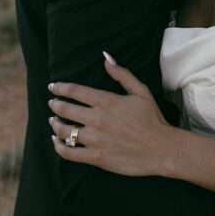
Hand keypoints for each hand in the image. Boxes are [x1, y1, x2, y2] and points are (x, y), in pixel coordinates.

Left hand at [48, 55, 174, 174]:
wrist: (162, 149)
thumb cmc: (152, 119)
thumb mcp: (141, 91)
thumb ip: (122, 74)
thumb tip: (106, 58)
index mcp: (107, 101)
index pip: (75, 91)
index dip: (60, 87)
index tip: (53, 86)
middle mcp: (98, 119)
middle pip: (65, 109)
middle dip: (55, 104)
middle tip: (52, 103)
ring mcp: (96, 140)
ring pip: (64, 131)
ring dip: (54, 124)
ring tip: (53, 122)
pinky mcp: (96, 158)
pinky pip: (69, 152)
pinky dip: (58, 146)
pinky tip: (57, 141)